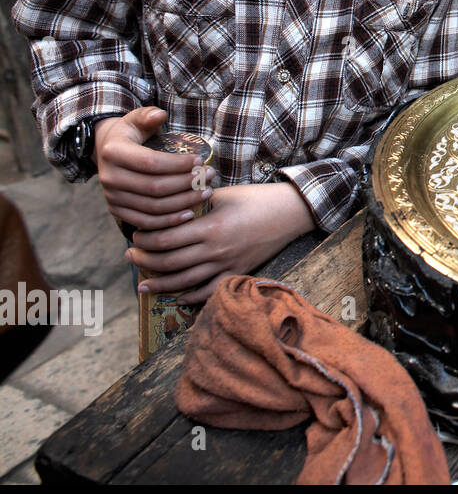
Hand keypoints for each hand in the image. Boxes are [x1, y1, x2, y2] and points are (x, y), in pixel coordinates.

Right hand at [94, 107, 214, 229]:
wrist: (106, 152)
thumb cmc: (130, 134)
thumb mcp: (135, 119)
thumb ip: (147, 115)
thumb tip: (160, 114)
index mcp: (113, 152)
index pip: (151, 163)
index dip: (178, 165)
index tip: (200, 161)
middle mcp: (109, 177)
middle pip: (155, 188)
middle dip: (187, 184)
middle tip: (209, 177)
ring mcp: (112, 197)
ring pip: (153, 207)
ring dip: (183, 202)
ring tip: (206, 192)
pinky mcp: (117, 211)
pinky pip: (146, 222)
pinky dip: (169, 221)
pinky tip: (190, 214)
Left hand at [128, 182, 315, 302]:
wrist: (290, 212)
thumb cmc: (256, 198)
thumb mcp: (223, 195)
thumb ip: (194, 203)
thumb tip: (167, 206)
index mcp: (209, 227)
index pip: (165, 239)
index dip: (145, 240)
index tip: (134, 236)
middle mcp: (216, 250)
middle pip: (169, 262)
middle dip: (145, 261)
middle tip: (130, 257)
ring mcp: (227, 264)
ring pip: (186, 281)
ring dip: (161, 284)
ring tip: (143, 285)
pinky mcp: (238, 272)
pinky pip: (210, 291)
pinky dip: (191, 297)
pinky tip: (177, 297)